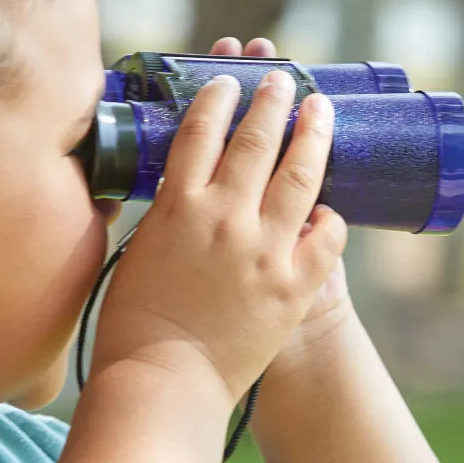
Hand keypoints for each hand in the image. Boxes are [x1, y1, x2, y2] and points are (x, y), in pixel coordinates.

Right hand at [91, 50, 345, 405]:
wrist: (164, 385)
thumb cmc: (133, 328)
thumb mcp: (136, 254)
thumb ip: (162, 218)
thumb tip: (180, 193)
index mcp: (177, 208)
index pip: (200, 131)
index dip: (216, 98)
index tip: (227, 79)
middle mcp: (225, 218)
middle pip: (256, 140)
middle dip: (271, 98)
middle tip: (281, 76)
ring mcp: (266, 250)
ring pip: (301, 174)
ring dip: (313, 133)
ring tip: (321, 107)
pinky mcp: (295, 286)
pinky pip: (328, 236)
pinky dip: (330, 217)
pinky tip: (330, 206)